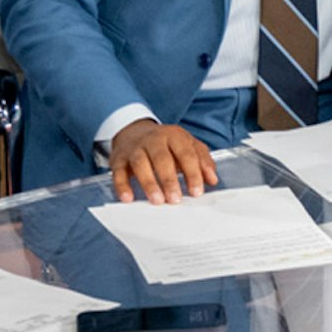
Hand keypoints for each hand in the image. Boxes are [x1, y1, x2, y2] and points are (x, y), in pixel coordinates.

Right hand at [105, 118, 221, 202]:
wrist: (134, 131)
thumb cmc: (166, 144)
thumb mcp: (188, 145)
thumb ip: (202, 161)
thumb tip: (212, 179)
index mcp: (174, 136)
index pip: (186, 154)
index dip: (192, 173)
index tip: (197, 192)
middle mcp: (154, 140)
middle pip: (162, 158)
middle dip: (169, 180)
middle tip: (175, 199)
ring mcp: (135, 148)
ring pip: (140, 164)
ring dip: (148, 183)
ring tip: (157, 200)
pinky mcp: (119, 158)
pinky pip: (118, 172)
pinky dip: (122, 185)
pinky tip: (128, 198)